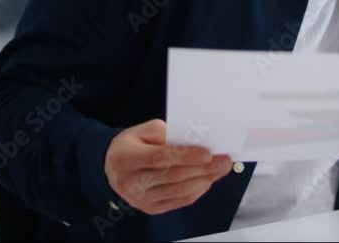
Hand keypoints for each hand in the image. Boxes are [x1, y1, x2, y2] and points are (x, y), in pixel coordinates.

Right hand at [104, 119, 232, 214]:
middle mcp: (130, 182)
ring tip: (221, 168)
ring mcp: (139, 199)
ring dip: (205, 179)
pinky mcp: (149, 208)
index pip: (160, 158)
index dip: (186, 156)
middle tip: (224, 160)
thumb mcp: (144, 130)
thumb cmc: (134, 144)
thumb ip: (167, 134)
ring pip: (179, 191)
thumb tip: (196, 141)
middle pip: (173, 176)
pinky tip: (209, 179)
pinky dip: (197, 190)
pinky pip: (179, 201)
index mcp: (125, 158)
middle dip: (203, 168)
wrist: (114, 166)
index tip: (208, 153)